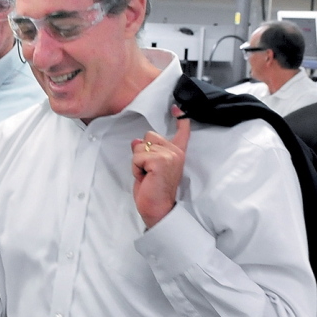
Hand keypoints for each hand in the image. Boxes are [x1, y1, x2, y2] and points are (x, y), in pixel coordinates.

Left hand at [131, 106, 190, 228]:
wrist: (157, 208)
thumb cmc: (152, 191)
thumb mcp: (148, 168)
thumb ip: (146, 153)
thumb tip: (135, 141)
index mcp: (176, 153)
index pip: (181, 132)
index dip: (180, 118)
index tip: (176, 108)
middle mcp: (175, 152)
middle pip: (149, 136)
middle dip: (141, 152)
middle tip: (148, 171)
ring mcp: (169, 156)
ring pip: (140, 146)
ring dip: (137, 162)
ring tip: (146, 175)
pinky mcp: (160, 161)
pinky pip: (137, 157)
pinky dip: (136, 168)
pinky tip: (145, 178)